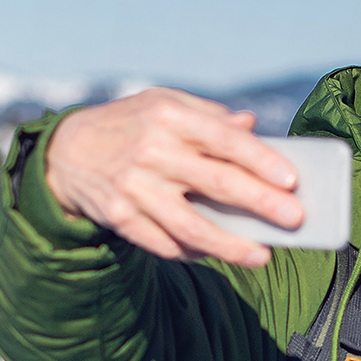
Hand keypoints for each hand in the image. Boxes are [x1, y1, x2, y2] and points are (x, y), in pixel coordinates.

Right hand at [42, 88, 303, 268]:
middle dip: (260, 203)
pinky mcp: (119, 217)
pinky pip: (165, 243)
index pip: (224, 139)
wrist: (65, 152)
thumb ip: (208, 114)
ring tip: (262, 256)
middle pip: (216, 182)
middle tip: (295, 219)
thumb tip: (251, 126)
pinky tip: (218, 255)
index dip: (261, 160)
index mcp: (168, 115)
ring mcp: (134, 187)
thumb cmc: (130, 125)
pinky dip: (193, 253)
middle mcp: (151, 151)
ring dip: (231, 245)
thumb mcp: (163, 103)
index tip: (291, 181)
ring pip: (191, 225)